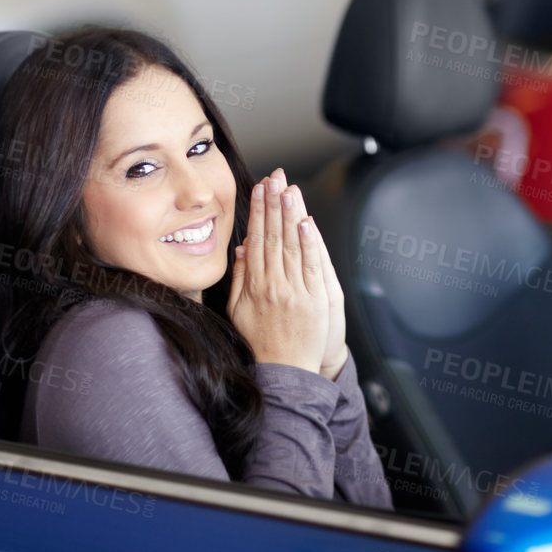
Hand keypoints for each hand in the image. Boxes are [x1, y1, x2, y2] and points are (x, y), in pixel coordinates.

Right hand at [226, 168, 326, 373]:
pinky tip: (306, 223)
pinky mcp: (314, 300)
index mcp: (253, 285)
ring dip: (290, 216)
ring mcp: (293, 292)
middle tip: (275, 177)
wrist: (283, 373)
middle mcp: (271, 285)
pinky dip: (308, 244)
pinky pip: (310, 267)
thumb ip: (240, 278)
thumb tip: (242, 249)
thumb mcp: (238, 311)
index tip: (260, 188)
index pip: (256, 240)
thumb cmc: (259, 343)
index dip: (259, 212)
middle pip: (272, 237)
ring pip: (291, 247)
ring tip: (289, 190)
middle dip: (274, 204)